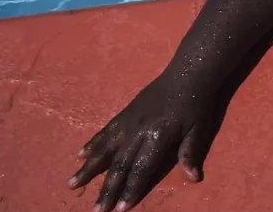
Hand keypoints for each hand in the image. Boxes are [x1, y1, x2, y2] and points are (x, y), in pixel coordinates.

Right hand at [68, 76, 215, 211]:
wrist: (187, 73)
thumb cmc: (196, 104)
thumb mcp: (200, 128)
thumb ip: (191, 152)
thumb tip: (193, 178)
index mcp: (158, 137)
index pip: (142, 169)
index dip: (131, 190)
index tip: (119, 209)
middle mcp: (138, 131)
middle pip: (119, 165)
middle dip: (107, 189)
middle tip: (95, 210)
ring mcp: (128, 122)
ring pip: (105, 149)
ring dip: (88, 168)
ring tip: (72, 184)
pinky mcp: (124, 113)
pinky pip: (105, 131)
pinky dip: (92, 144)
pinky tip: (80, 155)